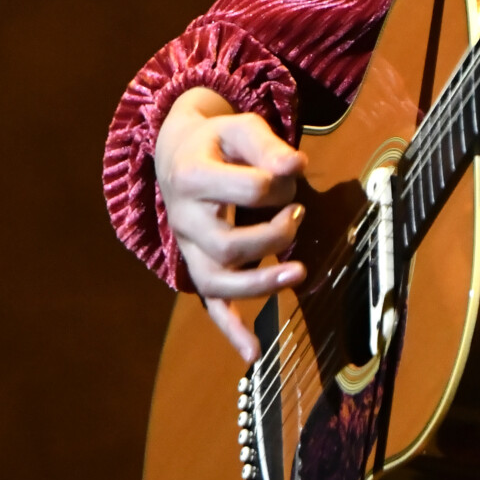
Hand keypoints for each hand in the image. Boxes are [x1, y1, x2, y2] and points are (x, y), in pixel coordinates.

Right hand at [153, 88, 307, 362]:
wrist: (180, 152)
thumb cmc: (219, 141)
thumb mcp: (242, 127)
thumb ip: (268, 146)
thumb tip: (297, 167)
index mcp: (191, 176)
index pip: (248, 190)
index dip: (279, 184)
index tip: (289, 174)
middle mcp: (183, 219)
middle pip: (228, 245)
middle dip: (274, 236)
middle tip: (297, 214)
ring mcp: (188, 248)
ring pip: (216, 282)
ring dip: (260, 284)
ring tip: (299, 274)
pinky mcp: (197, 265)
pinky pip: (210, 304)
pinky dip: (231, 330)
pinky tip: (253, 352)